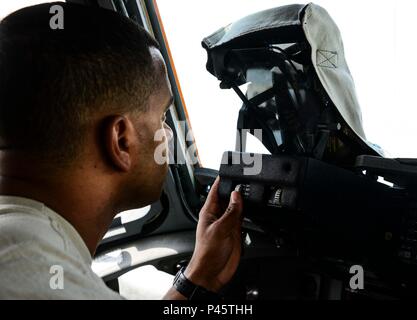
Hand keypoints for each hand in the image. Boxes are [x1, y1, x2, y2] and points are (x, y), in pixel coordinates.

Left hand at [184, 177, 242, 291]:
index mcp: (208, 212)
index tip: (229, 170)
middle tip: (246, 180)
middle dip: (235, 189)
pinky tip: (253, 208)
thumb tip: (236, 195)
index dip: (221, 180)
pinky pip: (243, 218)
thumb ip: (230, 212)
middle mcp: (218, 216)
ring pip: (237, 207)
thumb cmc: (207, 253)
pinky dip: (248, 212)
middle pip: (228, 197)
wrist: (212, 273)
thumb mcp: (220, 229)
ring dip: (243, 201)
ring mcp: (227, 223)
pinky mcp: (236, 231)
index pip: (215, 190)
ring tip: (251, 192)